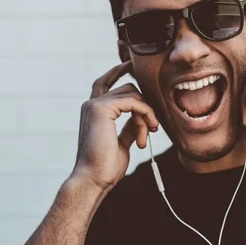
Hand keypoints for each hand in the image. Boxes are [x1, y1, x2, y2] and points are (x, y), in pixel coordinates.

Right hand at [70, 61, 158, 190]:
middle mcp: (91, 104)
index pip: (106, 82)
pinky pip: (133, 101)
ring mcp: (95, 104)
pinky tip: (148, 130)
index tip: (131, 65)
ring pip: (133, 94)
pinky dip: (145, 114)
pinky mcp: (101, 108)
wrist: (94, 178)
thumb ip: (129, 127)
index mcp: (93, 111)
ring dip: (147, 115)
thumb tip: (140, 118)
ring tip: (147, 137)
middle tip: (154, 128)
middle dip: (145, 107)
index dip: (118, 71)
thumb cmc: (106, 166)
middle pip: (127, 89)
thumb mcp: (121, 142)